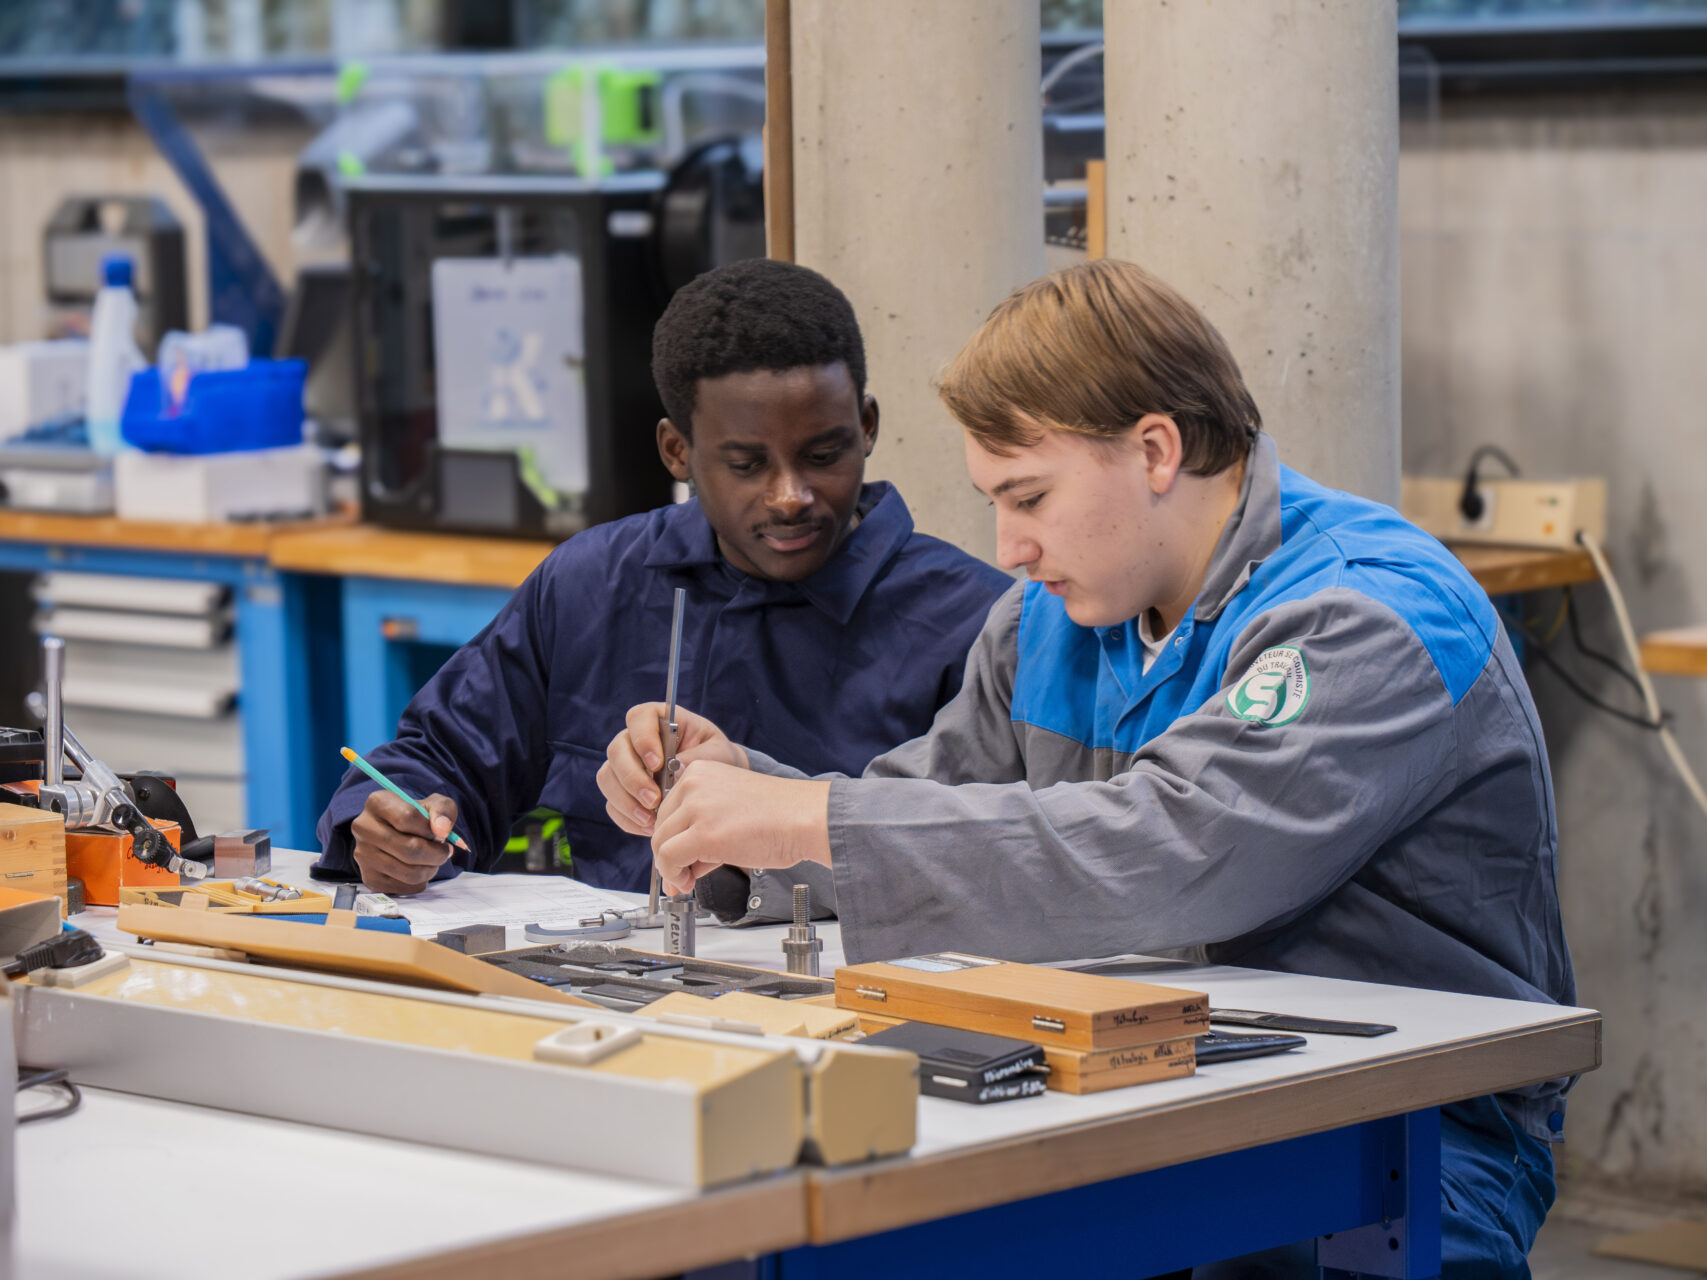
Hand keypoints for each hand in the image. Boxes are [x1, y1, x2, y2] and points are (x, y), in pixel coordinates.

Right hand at [349, 790, 457, 894]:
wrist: (400, 832)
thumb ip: (444, 811)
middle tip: (445, 852)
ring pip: (408, 872)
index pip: (407, 817)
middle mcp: (364, 828)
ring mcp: (363, 855)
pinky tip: (419, 868)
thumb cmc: (418, 817)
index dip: (431, 829)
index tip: (440, 833)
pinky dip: (420, 881)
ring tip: (433, 860)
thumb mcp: (435, 804)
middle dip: (436, 854)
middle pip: (409, 849)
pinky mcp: (369, 878)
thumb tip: (442, 830)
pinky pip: (405, 887)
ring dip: (430, 869)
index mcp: (377, 803)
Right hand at [597, 703, 746, 836]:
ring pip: (607, 778)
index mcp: (659, 720)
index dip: (643, 739)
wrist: (716, 784)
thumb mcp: (718, 754)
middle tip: (654, 800)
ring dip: (626, 801)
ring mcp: (625, 766)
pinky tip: (649, 827)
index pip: (639, 718)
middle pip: (616, 751)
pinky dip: (627, 818)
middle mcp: (635, 740)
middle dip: (632, 778)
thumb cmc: (718, 759)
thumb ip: (699, 758)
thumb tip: (674, 769)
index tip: (657, 763)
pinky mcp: (622, 791)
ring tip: (653, 819)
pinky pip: (612, 804)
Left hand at [651, 761, 830, 893]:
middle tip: (687, 873)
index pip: (668, 809)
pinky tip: (688, 882)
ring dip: (672, 868)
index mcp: (700, 770)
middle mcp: (693, 783)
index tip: (684, 855)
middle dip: (671, 854)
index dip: (674, 837)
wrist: (805, 818)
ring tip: (690, 879)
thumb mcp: (730, 810)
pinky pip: (668, 859)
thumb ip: (700, 829)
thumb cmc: (780, 815)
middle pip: (659, 826)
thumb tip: (677, 865)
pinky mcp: (702, 833)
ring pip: (660, 843)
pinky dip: (673, 875)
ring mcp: (696, 807)